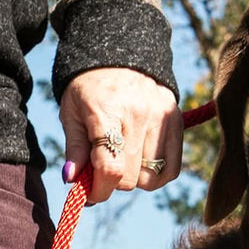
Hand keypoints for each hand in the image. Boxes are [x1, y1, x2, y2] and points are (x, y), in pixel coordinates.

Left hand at [59, 68, 182, 203]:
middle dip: (111, 183)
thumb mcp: (71, 114)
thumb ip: (74, 149)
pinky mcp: (177, 121)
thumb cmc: (89, 89)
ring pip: (150, 178)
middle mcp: (139, 114)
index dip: (98, 190)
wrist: (119, 54)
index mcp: (107, 111)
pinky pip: (171, 169)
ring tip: (122, 160)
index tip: (89, 194)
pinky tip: (141, 163)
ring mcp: (162, 117)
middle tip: (102, 169)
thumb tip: (73, 181)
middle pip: (129, 177)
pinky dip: (156, 175)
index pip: (110, 167)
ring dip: (133, 178)